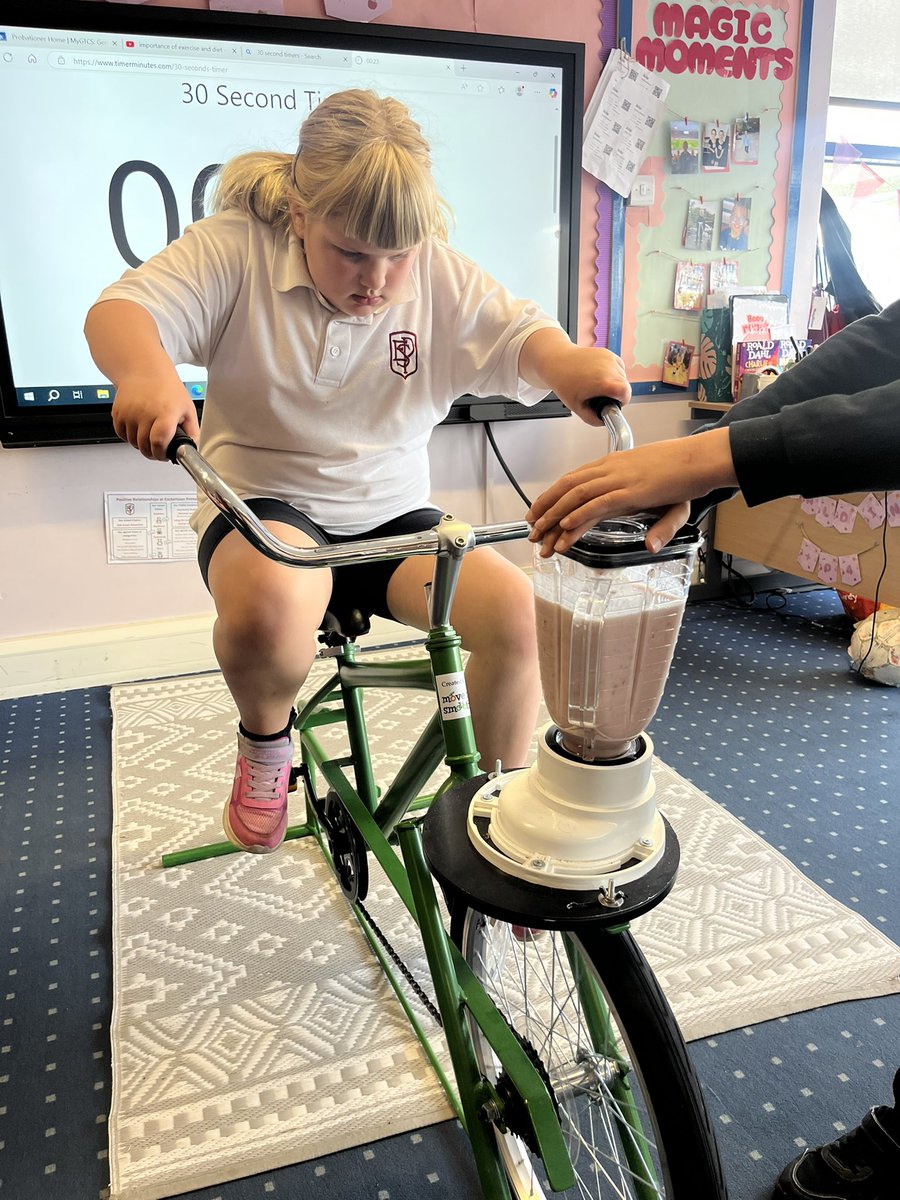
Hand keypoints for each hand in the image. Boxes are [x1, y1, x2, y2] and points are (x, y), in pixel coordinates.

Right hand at [112, 376, 199, 460]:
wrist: (144, 370)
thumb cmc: (167, 389)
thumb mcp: (187, 409)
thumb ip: (192, 432)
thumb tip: (191, 450)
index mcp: (165, 412)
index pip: (159, 442)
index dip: (161, 454)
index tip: (164, 455)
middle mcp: (145, 412)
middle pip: (144, 446)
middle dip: (152, 452)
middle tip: (158, 448)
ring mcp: (129, 412)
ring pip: (132, 442)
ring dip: (140, 444)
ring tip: (149, 434)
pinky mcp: (118, 412)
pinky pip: (121, 434)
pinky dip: (128, 435)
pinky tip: (138, 427)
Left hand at [517, 332, 630, 422]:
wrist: (557, 361)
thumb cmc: (564, 382)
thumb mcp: (577, 407)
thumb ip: (592, 419)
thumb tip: (604, 421)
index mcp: (602, 382)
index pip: (625, 392)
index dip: (624, 400)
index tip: (617, 404)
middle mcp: (608, 368)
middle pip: (625, 385)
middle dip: (619, 394)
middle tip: (604, 397)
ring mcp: (608, 359)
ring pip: (622, 375)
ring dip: (616, 383)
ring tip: (599, 385)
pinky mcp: (607, 353)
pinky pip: (618, 366)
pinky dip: (614, 373)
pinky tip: (600, 376)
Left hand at [526, 430, 735, 554]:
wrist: (702, 460)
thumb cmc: (683, 476)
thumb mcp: (662, 501)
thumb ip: (655, 526)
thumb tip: (649, 545)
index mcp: (613, 466)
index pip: (574, 480)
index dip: (552, 496)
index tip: (537, 512)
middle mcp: (610, 471)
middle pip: (567, 488)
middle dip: (545, 510)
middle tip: (530, 531)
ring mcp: (619, 481)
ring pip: (576, 497)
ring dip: (555, 517)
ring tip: (540, 535)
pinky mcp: (630, 492)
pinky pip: (597, 504)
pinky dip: (579, 515)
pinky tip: (565, 527)